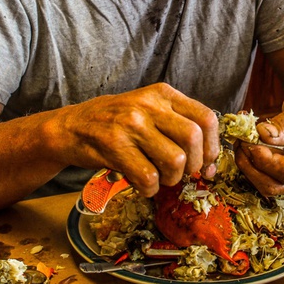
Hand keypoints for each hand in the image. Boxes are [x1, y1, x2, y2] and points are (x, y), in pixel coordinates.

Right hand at [56, 83, 219, 195]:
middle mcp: (149, 105)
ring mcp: (131, 124)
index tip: (207, 163)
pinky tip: (141, 184)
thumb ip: (179, 127)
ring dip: (171, 179)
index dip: (213, 146)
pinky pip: (149, 177)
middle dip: (194, 165)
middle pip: (193, 139)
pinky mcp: (114, 146)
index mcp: (163, 94)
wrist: (71, 127)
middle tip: (180, 174)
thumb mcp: (149, 110)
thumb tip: (211, 164)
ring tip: (158, 178)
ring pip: (174, 161)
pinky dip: (150, 189)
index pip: (206, 118)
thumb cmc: (117, 123)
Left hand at [235, 87, 283, 195]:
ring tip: (242, 142)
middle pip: (276, 185)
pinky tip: (247, 146)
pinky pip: (266, 179)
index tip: (248, 143)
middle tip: (239, 142)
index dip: (266, 161)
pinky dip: (253, 165)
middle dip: (252, 166)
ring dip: (249, 166)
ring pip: (267, 186)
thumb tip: (263, 134)